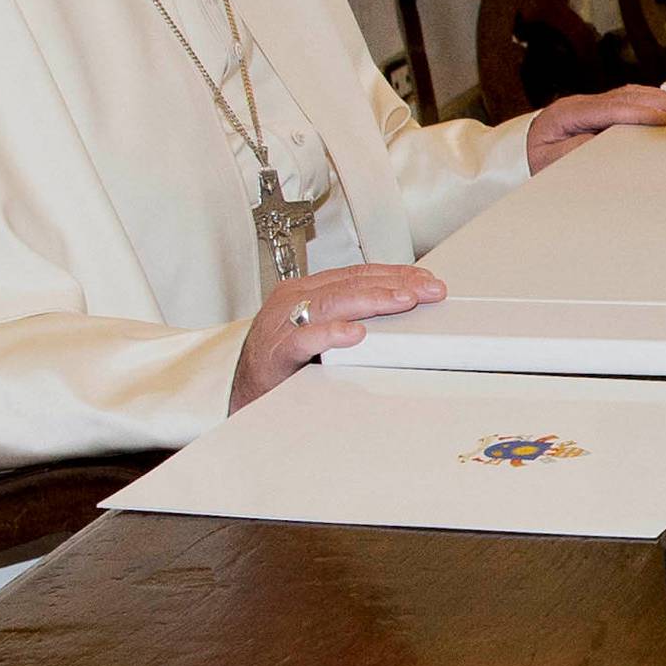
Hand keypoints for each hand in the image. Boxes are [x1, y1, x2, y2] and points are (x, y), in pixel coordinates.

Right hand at [231, 264, 446, 411]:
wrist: (238, 391)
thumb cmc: (281, 361)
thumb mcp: (318, 329)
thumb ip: (350, 317)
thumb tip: (399, 310)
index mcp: (306, 291)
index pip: (357, 274)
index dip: (394, 274)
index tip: (426, 280)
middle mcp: (294, 301)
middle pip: (351, 284)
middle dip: (395, 284)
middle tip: (427, 290)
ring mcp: (283, 324)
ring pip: (332, 302)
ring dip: (372, 300)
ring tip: (401, 301)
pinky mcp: (275, 352)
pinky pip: (304, 339)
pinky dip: (330, 334)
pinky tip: (354, 334)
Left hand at [527, 82, 665, 174]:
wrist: (523, 159)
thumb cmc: (539, 165)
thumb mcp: (553, 165)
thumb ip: (578, 152)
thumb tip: (609, 141)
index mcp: (564, 114)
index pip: (609, 109)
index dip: (639, 113)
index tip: (664, 119)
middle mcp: (578, 103)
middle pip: (626, 96)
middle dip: (662, 101)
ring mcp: (588, 103)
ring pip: (631, 94)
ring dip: (662, 99)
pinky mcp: (598, 109)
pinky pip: (630, 100)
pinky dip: (652, 101)